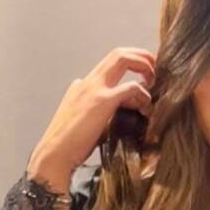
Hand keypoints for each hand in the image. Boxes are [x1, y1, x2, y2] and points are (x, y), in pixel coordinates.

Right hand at [28, 46, 155, 176]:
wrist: (54, 155)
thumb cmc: (68, 147)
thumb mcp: (83, 123)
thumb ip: (96, 114)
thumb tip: (113, 119)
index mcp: (82, 86)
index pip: (109, 65)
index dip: (129, 65)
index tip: (143, 77)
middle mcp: (88, 81)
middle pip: (118, 53)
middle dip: (141, 56)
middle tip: (156, 69)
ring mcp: (95, 88)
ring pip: (124, 59)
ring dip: (145, 68)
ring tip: (154, 88)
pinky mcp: (103, 101)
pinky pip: (131, 87)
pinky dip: (143, 95)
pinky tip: (146, 109)